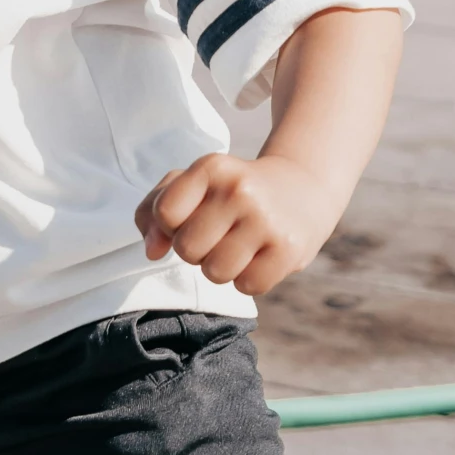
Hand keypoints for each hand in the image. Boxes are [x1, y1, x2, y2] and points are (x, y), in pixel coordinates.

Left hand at [134, 151, 339, 297]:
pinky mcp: (289, 250)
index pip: (164, 214)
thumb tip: (151, 252)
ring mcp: (266, 220)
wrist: (303, 188)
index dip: (170, 226)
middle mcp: (239, 189)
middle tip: (218, 234)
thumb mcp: (193, 184)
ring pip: (215, 272)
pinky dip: (249, 279)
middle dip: (196, 249)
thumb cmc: (232, 191)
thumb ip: (154, 210)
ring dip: (221, 267)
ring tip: (238, 245)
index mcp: (211, 167)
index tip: (191, 217)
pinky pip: (248, 287)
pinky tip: (259, 256)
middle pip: (186, 249)